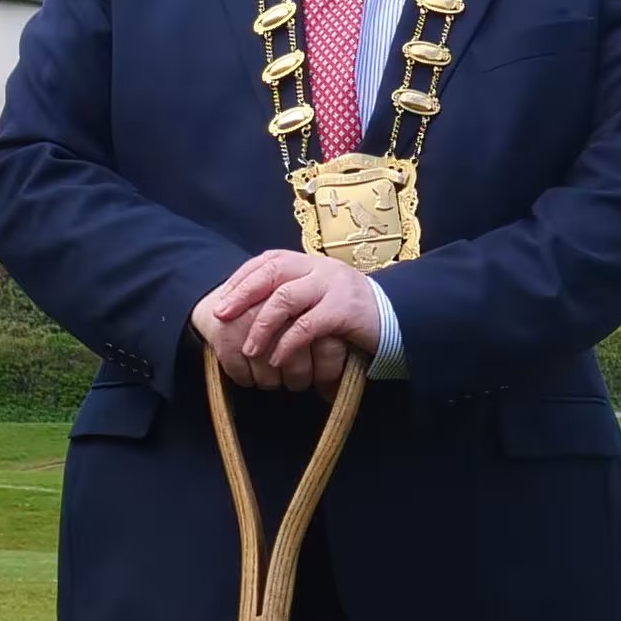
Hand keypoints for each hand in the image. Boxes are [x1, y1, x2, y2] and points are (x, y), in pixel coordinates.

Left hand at [193, 250, 384, 390]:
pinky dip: (288, 344)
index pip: (268, 260)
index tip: (222, 300)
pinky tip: (278, 359)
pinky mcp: (345, 310)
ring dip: (262, 325)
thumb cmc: (351, 315)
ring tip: (250, 349)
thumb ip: (293, 296)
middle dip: (242, 295)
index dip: (241, 279)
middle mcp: (320, 268)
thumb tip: (250, 310)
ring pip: (285, 298)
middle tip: (222, 316)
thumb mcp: (319, 298)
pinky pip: (308, 326)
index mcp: (310, 263)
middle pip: (271, 272)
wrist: (398, 320)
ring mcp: (333, 286)